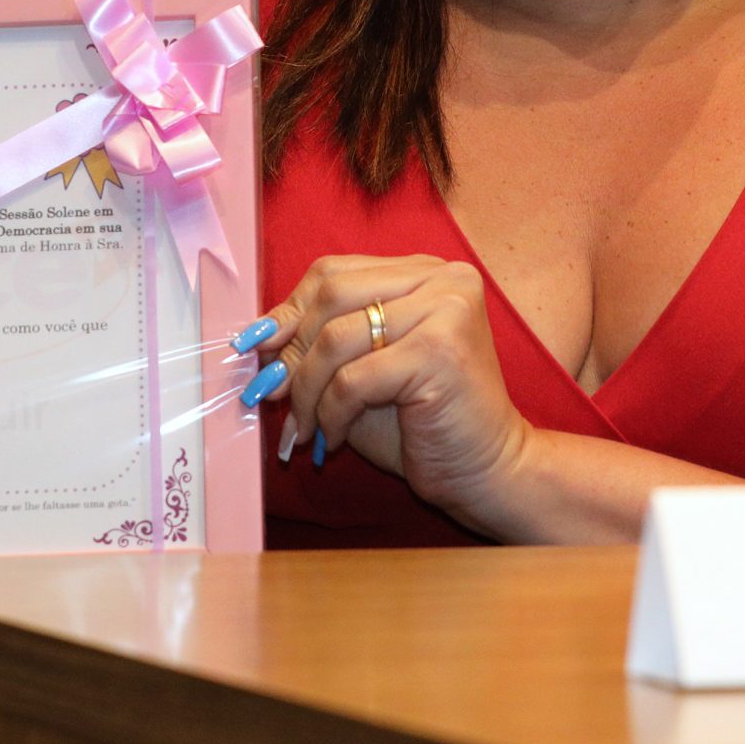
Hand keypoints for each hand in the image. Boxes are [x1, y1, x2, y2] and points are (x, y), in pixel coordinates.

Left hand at [247, 254, 532, 525]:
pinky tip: (333, 439)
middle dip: (292, 351)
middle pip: (332, 295)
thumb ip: (319, 346)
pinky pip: (354, 379)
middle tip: (271, 395)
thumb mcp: (362, 372)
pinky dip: (331, 414)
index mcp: (424, 271)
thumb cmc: (422, 424)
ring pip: (337, 339)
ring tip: (303, 429)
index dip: (288, 311)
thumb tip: (257, 340)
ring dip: (306, 391)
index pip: (334, 273)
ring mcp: (447, 309)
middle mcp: (442, 278)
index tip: (257, 348)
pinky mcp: (442, 351)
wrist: (488, 472)